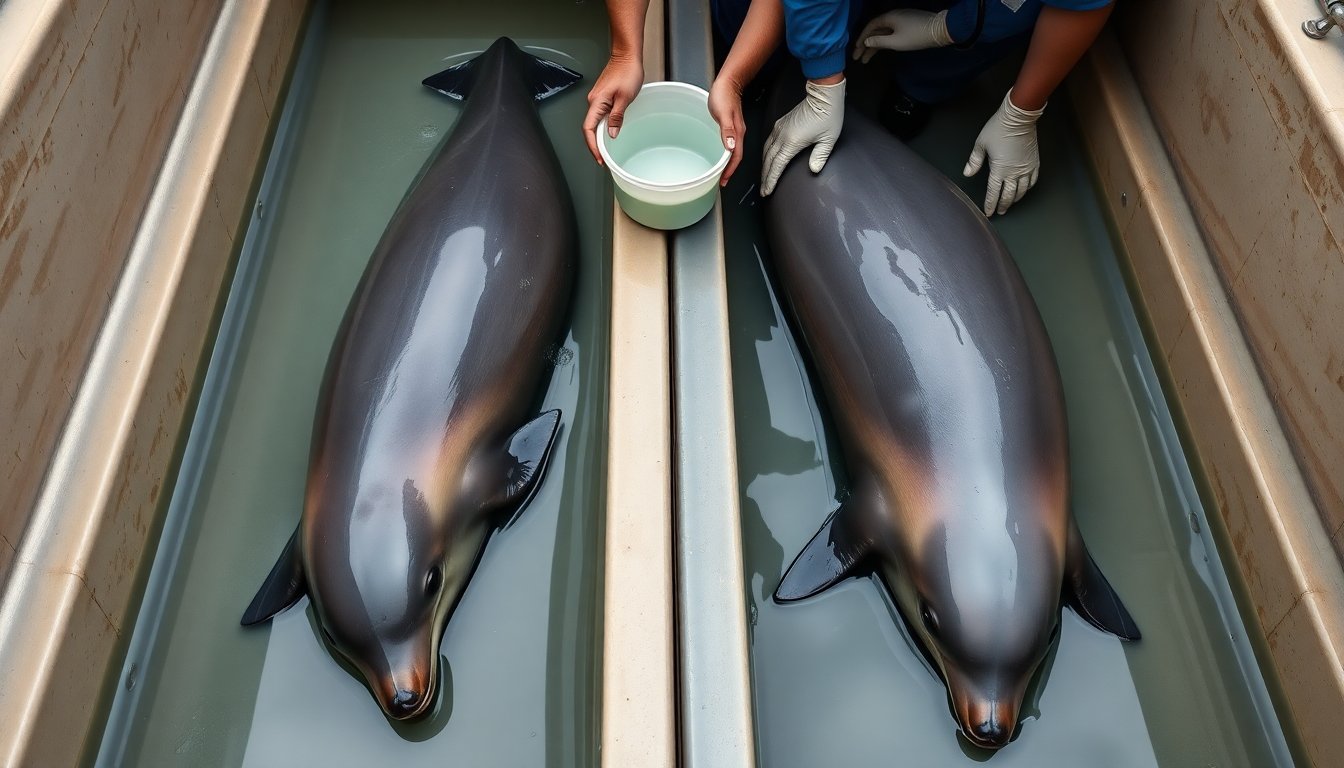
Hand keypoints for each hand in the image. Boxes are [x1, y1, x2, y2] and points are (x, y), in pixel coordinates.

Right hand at [583, 54, 643, 164]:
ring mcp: (597, 98)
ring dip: (600, 136)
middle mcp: (593, 101)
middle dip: (595, 145)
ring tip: (607, 149)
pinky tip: (610, 132)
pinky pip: (600, 115)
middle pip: (590, 128)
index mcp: (596, 102)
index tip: (599, 157)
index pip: (588, 129)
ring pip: (595, 122)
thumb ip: (617, 117)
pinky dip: (603, 126)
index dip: (593, 146)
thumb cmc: (627, 71)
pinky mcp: (602, 96)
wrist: (627, 55)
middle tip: (604, 158)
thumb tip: (611, 134)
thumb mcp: (625, 98)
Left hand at [708, 76, 744, 186]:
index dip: (730, 170)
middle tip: (720, 181)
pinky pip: (728, 144)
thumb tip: (731, 147)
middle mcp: (737, 134)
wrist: (728, 82)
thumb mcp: (723, 112)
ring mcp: (734, 131)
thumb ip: (727, 130)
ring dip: (726, 163)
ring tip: (719, 172)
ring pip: (732, 152)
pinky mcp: (729, 127)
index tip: (723, 180)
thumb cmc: (724, 94)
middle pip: (735, 157)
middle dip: (728, 171)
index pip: (736, 157)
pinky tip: (718, 154)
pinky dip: (724, 153)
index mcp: (738, 133)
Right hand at [761, 78, 844, 196]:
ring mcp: (780, 129)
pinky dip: (766, 154)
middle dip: (765, 177)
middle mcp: (782, 135)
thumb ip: (820, 156)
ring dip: (764, 166)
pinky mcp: (781, 124)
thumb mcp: (828, 140)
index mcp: (792, 142)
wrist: (823, 96)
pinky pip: (769, 142)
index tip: (766, 191)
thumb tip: (814, 169)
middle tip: (763, 190)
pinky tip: (767, 159)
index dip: (771, 180)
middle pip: (768, 161)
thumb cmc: (828, 116)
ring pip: (766, 151)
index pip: (777, 166)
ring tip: (764, 178)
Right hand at [852, 10, 952, 62]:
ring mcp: (900, 21)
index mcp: (889, 18)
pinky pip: (890, 34)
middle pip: (875, 31)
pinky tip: (880, 51)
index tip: (856, 49)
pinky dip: (884, 43)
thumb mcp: (896, 42)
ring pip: (883, 34)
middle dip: (865, 45)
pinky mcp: (907, 26)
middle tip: (857, 57)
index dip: (861, 38)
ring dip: (874, 46)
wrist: (939, 30)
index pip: (870, 27)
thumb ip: (879, 42)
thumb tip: (867, 41)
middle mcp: (893, 17)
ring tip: (866, 60)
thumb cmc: (916, 36)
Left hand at [963, 90, 1044, 215]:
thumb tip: (968, 173)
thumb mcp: (981, 144)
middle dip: (1003, 205)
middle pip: (1008, 195)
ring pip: (1021, 190)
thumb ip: (974, 161)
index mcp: (999, 169)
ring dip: (1015, 199)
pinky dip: (1027, 189)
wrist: (1018, 117)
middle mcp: (1014, 172)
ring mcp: (1026, 168)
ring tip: (1010, 204)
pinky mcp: (1034, 163)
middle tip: (1000, 212)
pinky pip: (1032, 181)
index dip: (990, 204)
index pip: (993, 192)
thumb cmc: (998, 128)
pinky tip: (1023, 190)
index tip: (988, 212)